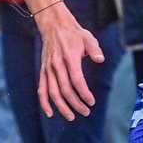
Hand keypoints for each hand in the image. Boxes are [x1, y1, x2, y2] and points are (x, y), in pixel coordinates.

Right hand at [35, 4, 104, 119]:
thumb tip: (100, 59)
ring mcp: (48, 69)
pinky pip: (42, 89)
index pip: (76, 80)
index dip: (84, 93)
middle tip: (86, 112)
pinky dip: (44, 102)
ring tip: (71, 117)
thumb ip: (94, 49)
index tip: (91, 102)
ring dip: (62, 107)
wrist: (54, 25)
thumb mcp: (87, 38)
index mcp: (69, 57)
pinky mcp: (43, 71)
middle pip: (65, 90)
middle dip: (76, 104)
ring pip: (53, 93)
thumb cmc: (74, 34)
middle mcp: (57, 65)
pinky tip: (50, 113)